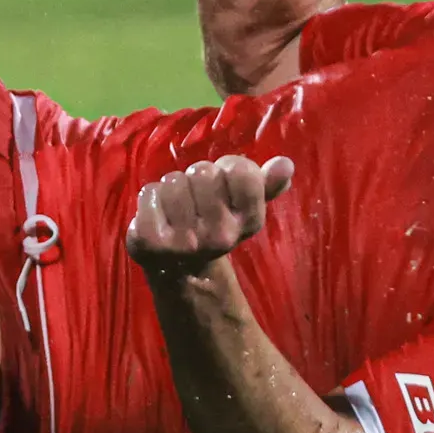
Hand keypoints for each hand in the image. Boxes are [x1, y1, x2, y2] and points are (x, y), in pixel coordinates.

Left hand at [127, 154, 294, 279]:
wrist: (178, 267)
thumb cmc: (212, 223)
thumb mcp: (241, 206)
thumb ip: (264, 184)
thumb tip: (286, 164)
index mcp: (247, 223)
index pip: (243, 172)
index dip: (229, 167)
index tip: (224, 184)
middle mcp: (220, 237)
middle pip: (203, 171)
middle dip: (195, 177)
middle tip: (195, 198)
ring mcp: (184, 243)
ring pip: (173, 181)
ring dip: (170, 187)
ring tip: (175, 207)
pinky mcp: (150, 243)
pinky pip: (148, 194)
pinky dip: (148, 198)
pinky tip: (155, 215)